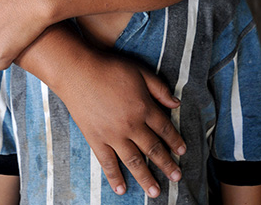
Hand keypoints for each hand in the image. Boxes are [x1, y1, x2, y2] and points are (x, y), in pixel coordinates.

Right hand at [38, 45, 185, 197]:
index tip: (182, 151)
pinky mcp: (96, 139)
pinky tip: (121, 190)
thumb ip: (159, 88)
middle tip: (177, 178)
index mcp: (143, 107)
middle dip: (167, 164)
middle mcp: (131, 125)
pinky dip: (115, 177)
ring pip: (134, 161)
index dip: (175, 141)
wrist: (78, 72)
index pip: (164, 128)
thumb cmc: (110, 68)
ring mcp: (113, 135)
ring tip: (156, 193)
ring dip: (146, 178)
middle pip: (153, 148)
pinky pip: (107, 163)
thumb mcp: (139, 72)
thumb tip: (177, 103)